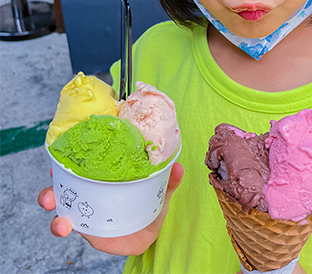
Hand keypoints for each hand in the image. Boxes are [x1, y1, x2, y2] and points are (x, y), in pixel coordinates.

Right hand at [37, 162, 183, 255]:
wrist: (149, 235)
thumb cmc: (149, 208)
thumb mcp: (159, 193)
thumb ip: (168, 182)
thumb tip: (178, 167)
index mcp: (103, 182)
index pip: (83, 168)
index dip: (69, 162)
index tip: (61, 158)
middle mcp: (88, 195)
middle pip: (63, 188)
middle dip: (52, 189)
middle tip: (51, 185)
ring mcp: (85, 213)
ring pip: (60, 209)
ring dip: (52, 207)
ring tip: (54, 210)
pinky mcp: (86, 230)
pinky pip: (69, 227)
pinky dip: (62, 226)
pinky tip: (63, 226)